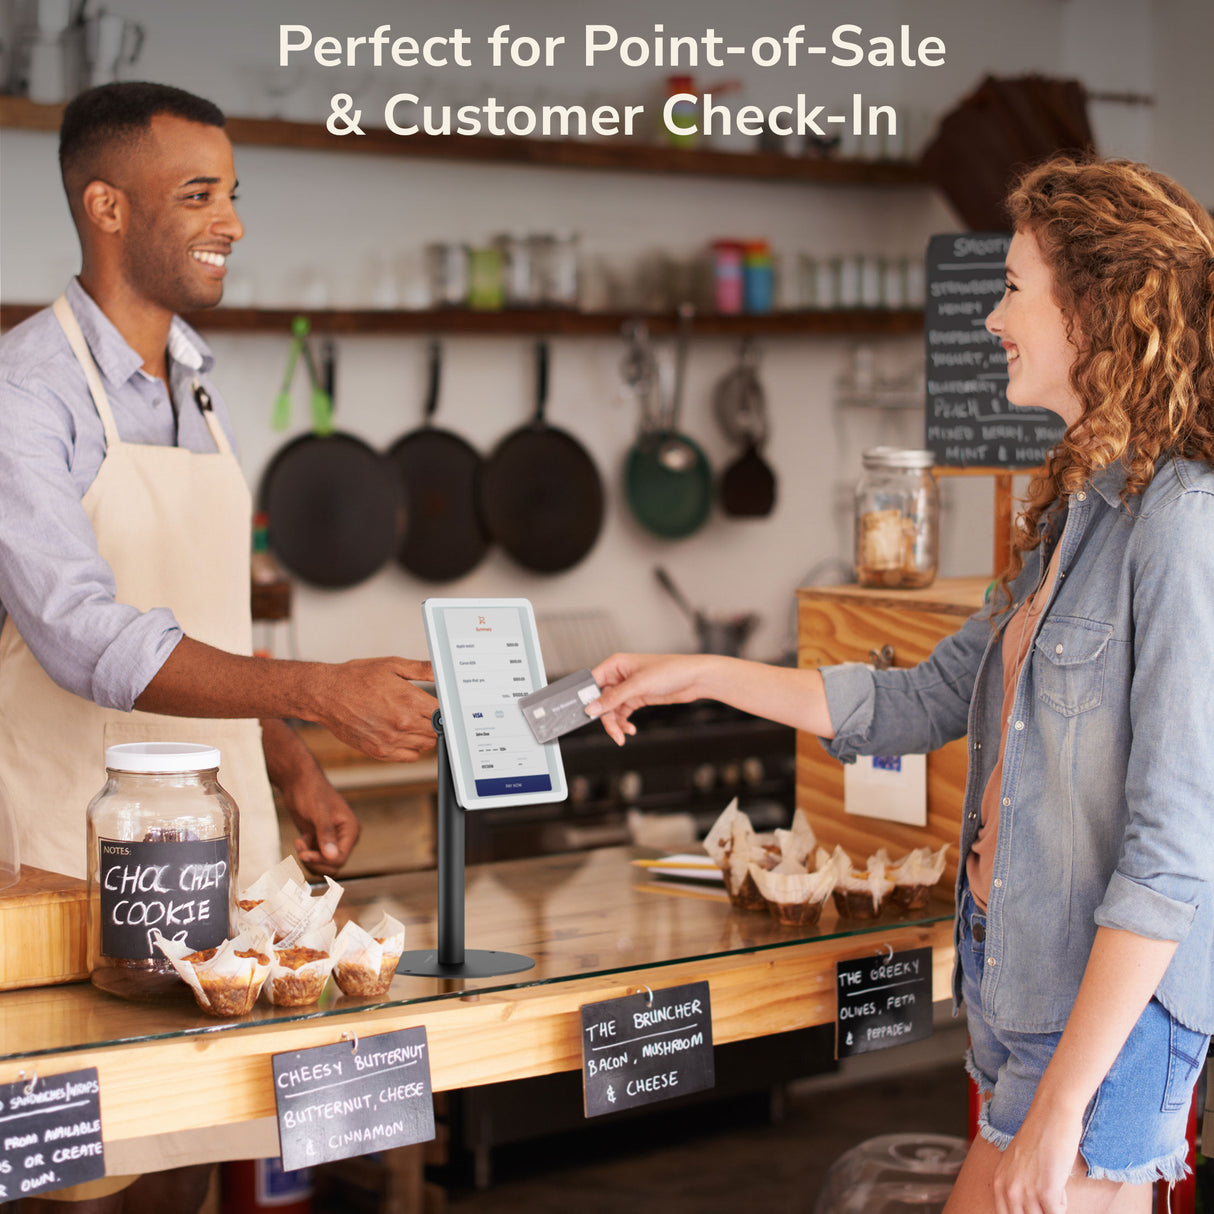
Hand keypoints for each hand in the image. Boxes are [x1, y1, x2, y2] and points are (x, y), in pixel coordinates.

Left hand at [277, 763, 360, 875]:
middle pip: (333, 866)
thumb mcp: (319, 812)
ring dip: (309, 859)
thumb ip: (326, 834)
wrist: (299, 782)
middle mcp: (345, 837)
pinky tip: (300, 839)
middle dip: (315, 862)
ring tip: (299, 842)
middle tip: (300, 851)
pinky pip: (316, 859)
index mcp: (351, 830)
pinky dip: (306, 854)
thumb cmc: (311, 792)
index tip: (303, 854)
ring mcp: (333, 840)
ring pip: (324, 865)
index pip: (340, 858)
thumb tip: (332, 857)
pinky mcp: (321, 840)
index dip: (321, 861)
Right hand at [317, 657, 437, 760]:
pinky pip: (409, 756)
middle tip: (424, 712)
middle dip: (434, 722)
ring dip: (423, 735)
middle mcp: (402, 723)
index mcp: (409, 700)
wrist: (326, 695)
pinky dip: (411, 748)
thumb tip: (442, 670)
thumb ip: (421, 669)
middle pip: (437, 731)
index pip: (443, 713)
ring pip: (426, 745)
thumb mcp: (391, 665)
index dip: (443, 708)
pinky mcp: (379, 752)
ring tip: (410, 720)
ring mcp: (391, 740)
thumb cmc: (356, 678)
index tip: (439, 704)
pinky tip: (402, 734)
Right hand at [588, 652, 711, 744]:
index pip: (592, 682)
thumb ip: (613, 698)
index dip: (587, 698)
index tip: (585, 714)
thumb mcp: (638, 685)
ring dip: (616, 723)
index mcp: (616, 664)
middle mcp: (619, 675)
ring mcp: (628, 688)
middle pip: (602, 700)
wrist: (695, 679)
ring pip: (612, 710)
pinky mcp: (637, 698)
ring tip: (623, 735)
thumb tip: (592, 708)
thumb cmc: (670, 671)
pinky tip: (630, 730)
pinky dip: (624, 723)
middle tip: (613, 732)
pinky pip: (623, 713)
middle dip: (605, 717)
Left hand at [992, 1102, 1083, 1213]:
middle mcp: (1009, 1189)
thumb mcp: (1017, 1163)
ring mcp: (1026, 1192)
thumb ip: (1016, 1186)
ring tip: (1052, 1183)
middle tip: (1047, 1195)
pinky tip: (1059, 1185)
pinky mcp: (1046, 1192)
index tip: (1035, 1207)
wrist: (1051, 1114)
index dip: (1023, 1213)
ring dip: (1052, 1206)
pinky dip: (1062, 1204)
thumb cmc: (1038, 1136)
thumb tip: (1026, 1208)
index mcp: (999, 1182)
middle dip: (1041, 1210)